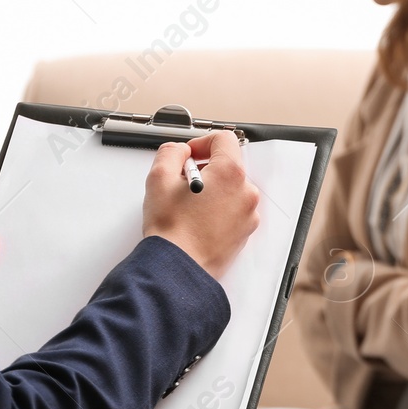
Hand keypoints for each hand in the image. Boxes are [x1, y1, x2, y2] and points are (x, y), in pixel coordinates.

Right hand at [143, 131, 260, 279]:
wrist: (179, 268)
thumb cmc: (172, 230)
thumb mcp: (159, 178)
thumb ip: (171, 152)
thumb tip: (181, 151)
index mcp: (230, 173)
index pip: (224, 139)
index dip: (202, 143)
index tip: (189, 155)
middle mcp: (245, 192)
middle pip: (228, 165)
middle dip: (205, 169)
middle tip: (182, 184)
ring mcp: (248, 214)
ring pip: (231, 188)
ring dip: (211, 190)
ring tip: (188, 206)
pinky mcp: (245, 232)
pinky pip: (233, 210)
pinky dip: (218, 209)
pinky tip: (197, 220)